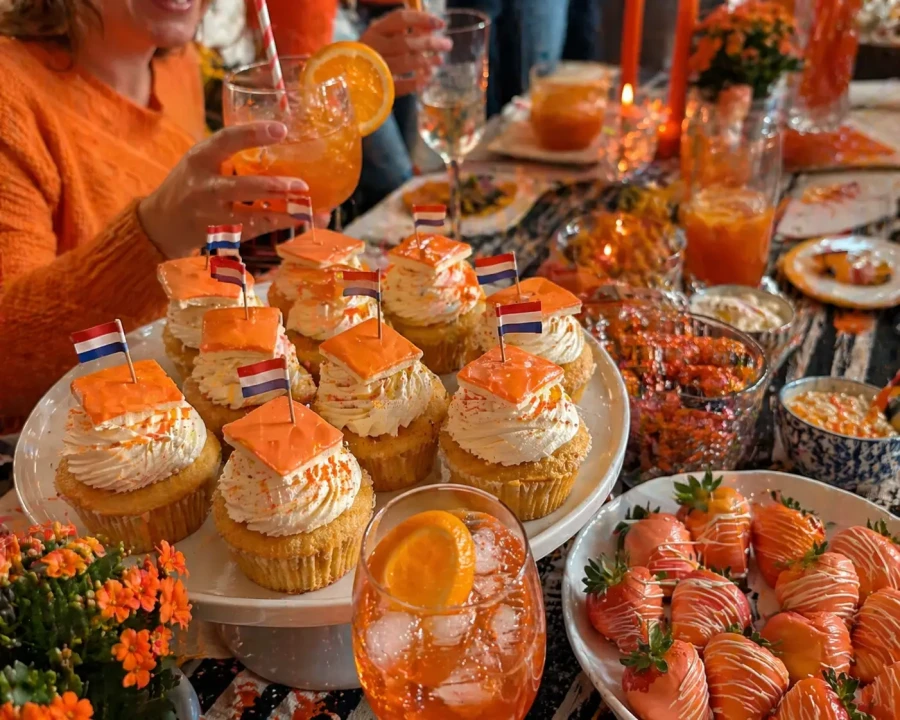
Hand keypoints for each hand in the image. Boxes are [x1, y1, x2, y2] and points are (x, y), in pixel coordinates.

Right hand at [138, 122, 306, 258]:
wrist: (161, 222)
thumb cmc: (191, 184)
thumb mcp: (202, 160)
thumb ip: (231, 152)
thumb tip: (280, 139)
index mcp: (200, 158)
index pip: (226, 139)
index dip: (254, 134)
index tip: (281, 129)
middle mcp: (204, 187)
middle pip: (241, 187)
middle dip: (273, 186)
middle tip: (302, 185)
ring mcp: (210, 214)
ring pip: (251, 216)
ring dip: (282, 213)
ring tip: (307, 209)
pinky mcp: (218, 234)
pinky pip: (253, 230)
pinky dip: (277, 225)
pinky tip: (298, 220)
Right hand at [360, 9, 452, 95]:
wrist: (349, 78)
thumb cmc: (374, 53)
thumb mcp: (386, 36)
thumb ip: (406, 31)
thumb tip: (432, 27)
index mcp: (376, 30)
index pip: (401, 18)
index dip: (423, 19)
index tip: (441, 24)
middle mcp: (373, 47)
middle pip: (405, 42)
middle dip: (430, 43)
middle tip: (447, 45)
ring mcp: (374, 68)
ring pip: (404, 64)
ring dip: (426, 62)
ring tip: (439, 61)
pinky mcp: (377, 88)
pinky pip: (400, 86)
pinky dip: (416, 83)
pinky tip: (427, 79)